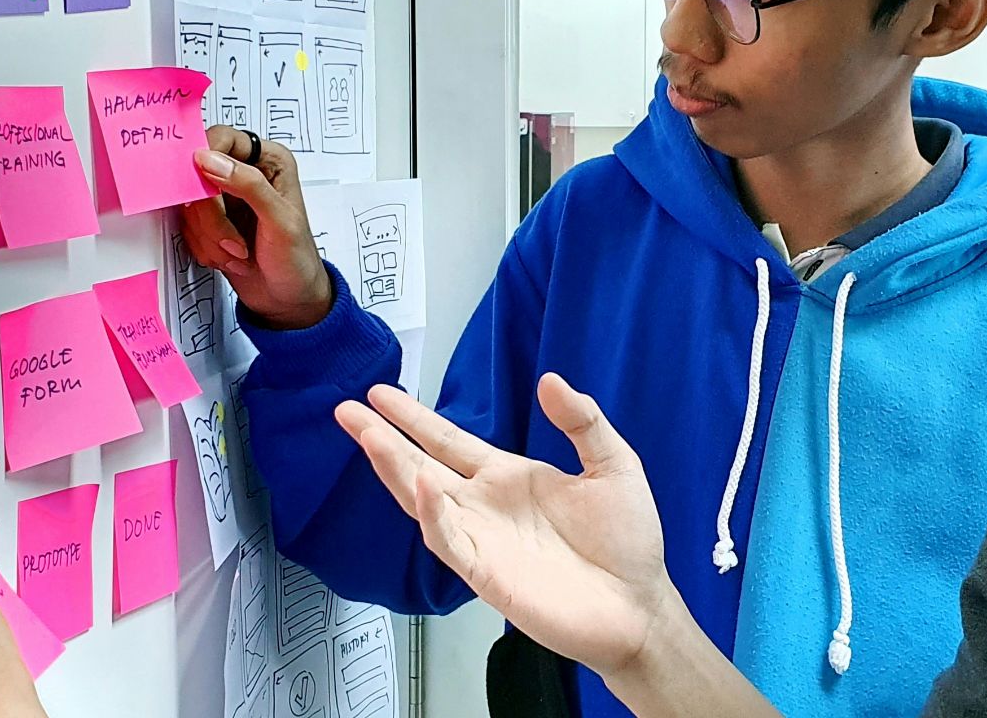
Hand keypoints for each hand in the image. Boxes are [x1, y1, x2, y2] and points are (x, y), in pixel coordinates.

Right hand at [180, 125, 332, 328]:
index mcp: (269, 160)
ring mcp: (224, 198)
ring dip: (210, 237)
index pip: (222, 138)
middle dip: (211, 217)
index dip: (205, 161)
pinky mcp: (209, 221)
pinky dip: (204, 247)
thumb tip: (209, 159)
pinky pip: (186, 226)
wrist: (287, 299)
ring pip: (189, 205)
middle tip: (235, 243)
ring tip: (239, 253)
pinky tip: (229, 258)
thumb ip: (248, 185)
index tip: (203, 191)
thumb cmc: (296, 260)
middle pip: (197, 175)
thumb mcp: (280, 221)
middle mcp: (244, 173)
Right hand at [335, 375, 683, 678]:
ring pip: (423, 500)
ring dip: (394, 469)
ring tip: (368, 436)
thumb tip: (550, 380)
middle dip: (382, 438)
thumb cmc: (627, 543)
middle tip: (347, 410)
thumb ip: (582, 422)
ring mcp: (482, 539)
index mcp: (509, 477)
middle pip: (421, 465)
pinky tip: (423, 486)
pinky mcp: (486, 573)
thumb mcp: (613, 464)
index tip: (380, 394)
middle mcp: (485, 506)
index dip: (414, 418)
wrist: (639, 605)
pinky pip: (449, 541)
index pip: (449, 441)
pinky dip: (433, 515)